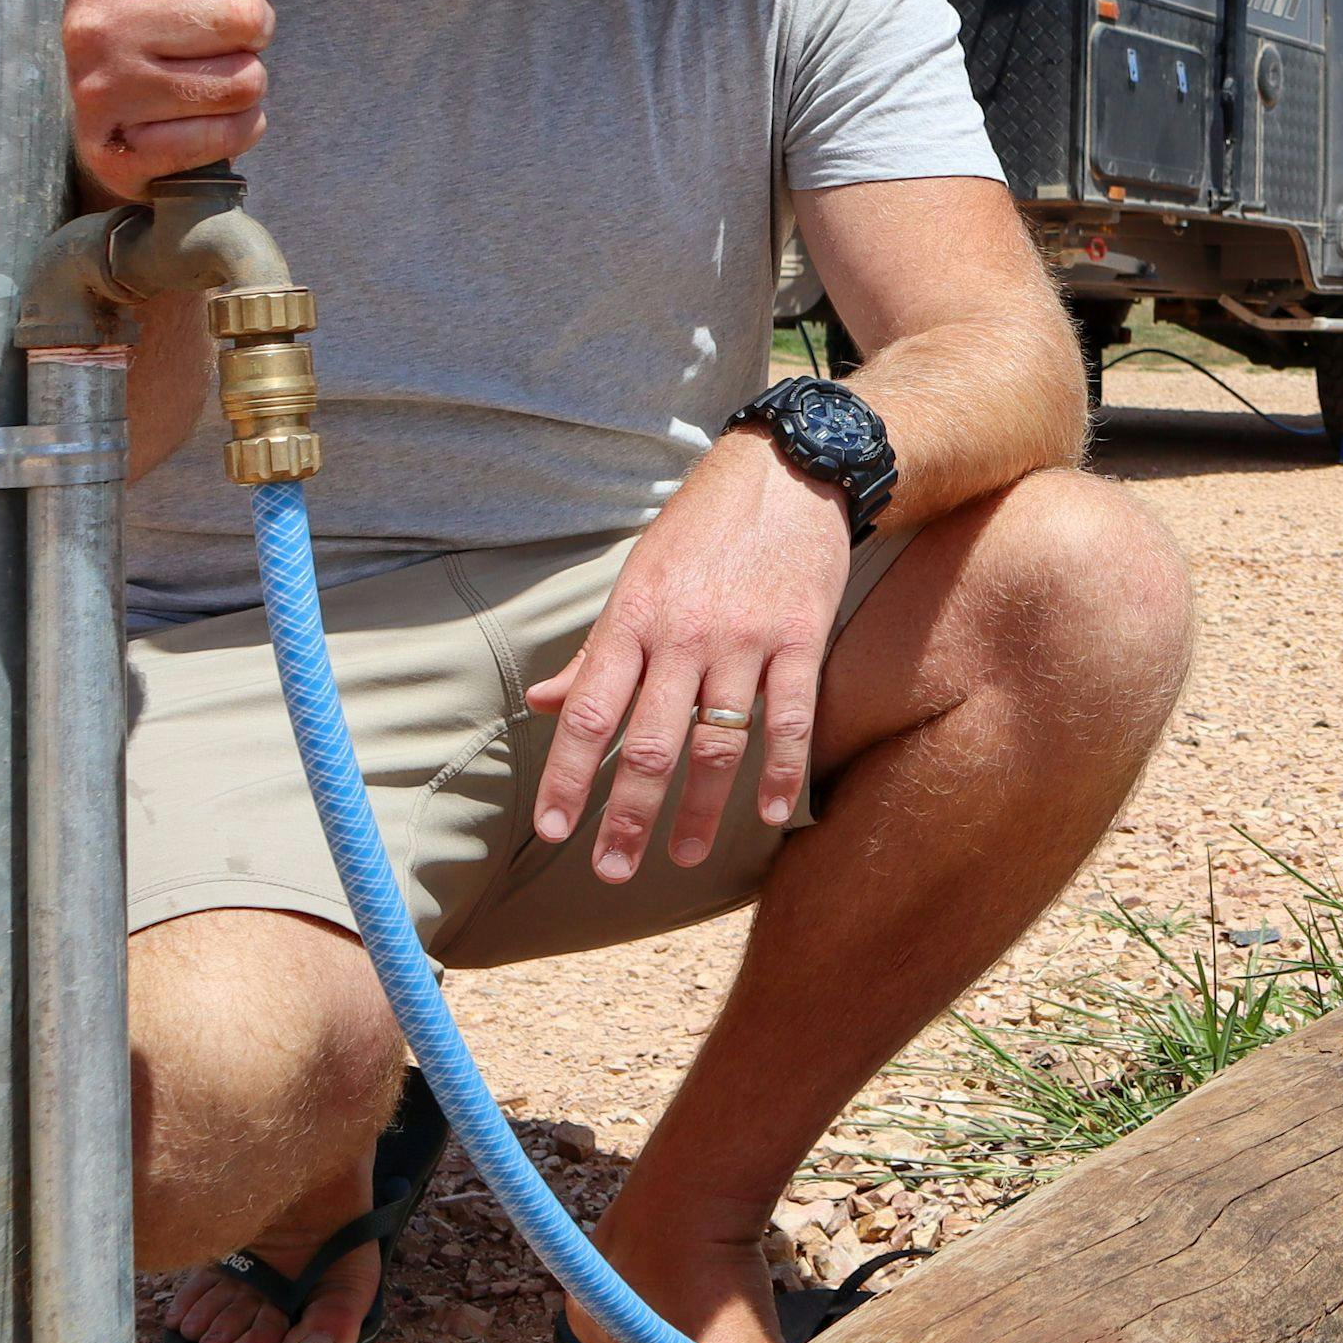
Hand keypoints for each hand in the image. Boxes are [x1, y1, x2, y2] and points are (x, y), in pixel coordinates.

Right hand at [61, 0, 290, 205]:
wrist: (110, 124)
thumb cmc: (164, 29)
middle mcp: (94, 21)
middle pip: (244, 14)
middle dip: (252, 33)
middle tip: (216, 44)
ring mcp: (102, 88)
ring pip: (246, 79)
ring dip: (245, 83)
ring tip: (205, 81)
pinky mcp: (121, 150)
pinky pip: (231, 132)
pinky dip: (236, 129)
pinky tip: (201, 120)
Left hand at [527, 430, 849, 880]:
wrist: (785, 470)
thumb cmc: (700, 531)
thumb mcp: (634, 579)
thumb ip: (594, 651)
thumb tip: (541, 704)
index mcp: (633, 620)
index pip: (588, 713)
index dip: (569, 777)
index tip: (554, 831)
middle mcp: (684, 635)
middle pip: (651, 744)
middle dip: (629, 817)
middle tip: (613, 871)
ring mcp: (745, 639)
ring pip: (718, 743)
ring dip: (700, 810)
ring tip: (682, 857)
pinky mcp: (801, 637)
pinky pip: (791, 718)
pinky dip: (781, 773)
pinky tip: (771, 814)